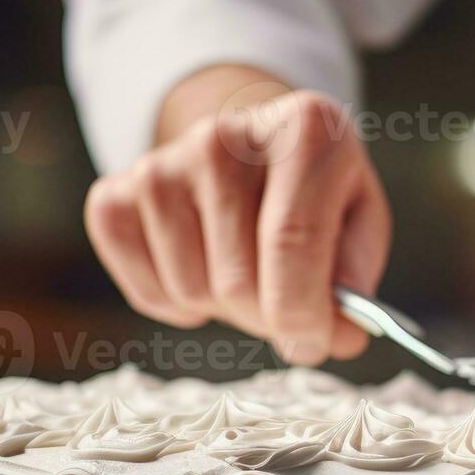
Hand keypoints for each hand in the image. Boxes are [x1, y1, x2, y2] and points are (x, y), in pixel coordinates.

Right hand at [83, 66, 391, 365]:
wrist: (248, 149)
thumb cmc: (312, 192)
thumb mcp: (359, 215)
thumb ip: (357, 274)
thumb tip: (339, 330)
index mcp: (304, 130)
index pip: (293, 243)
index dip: (304, 315)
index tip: (314, 344)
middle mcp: (223, 137)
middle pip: (238, 281)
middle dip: (269, 321)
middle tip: (289, 313)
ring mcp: (160, 164)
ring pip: (192, 292)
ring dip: (225, 310)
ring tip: (246, 272)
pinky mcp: (114, 196)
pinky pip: (147, 294)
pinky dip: (177, 307)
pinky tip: (203, 269)